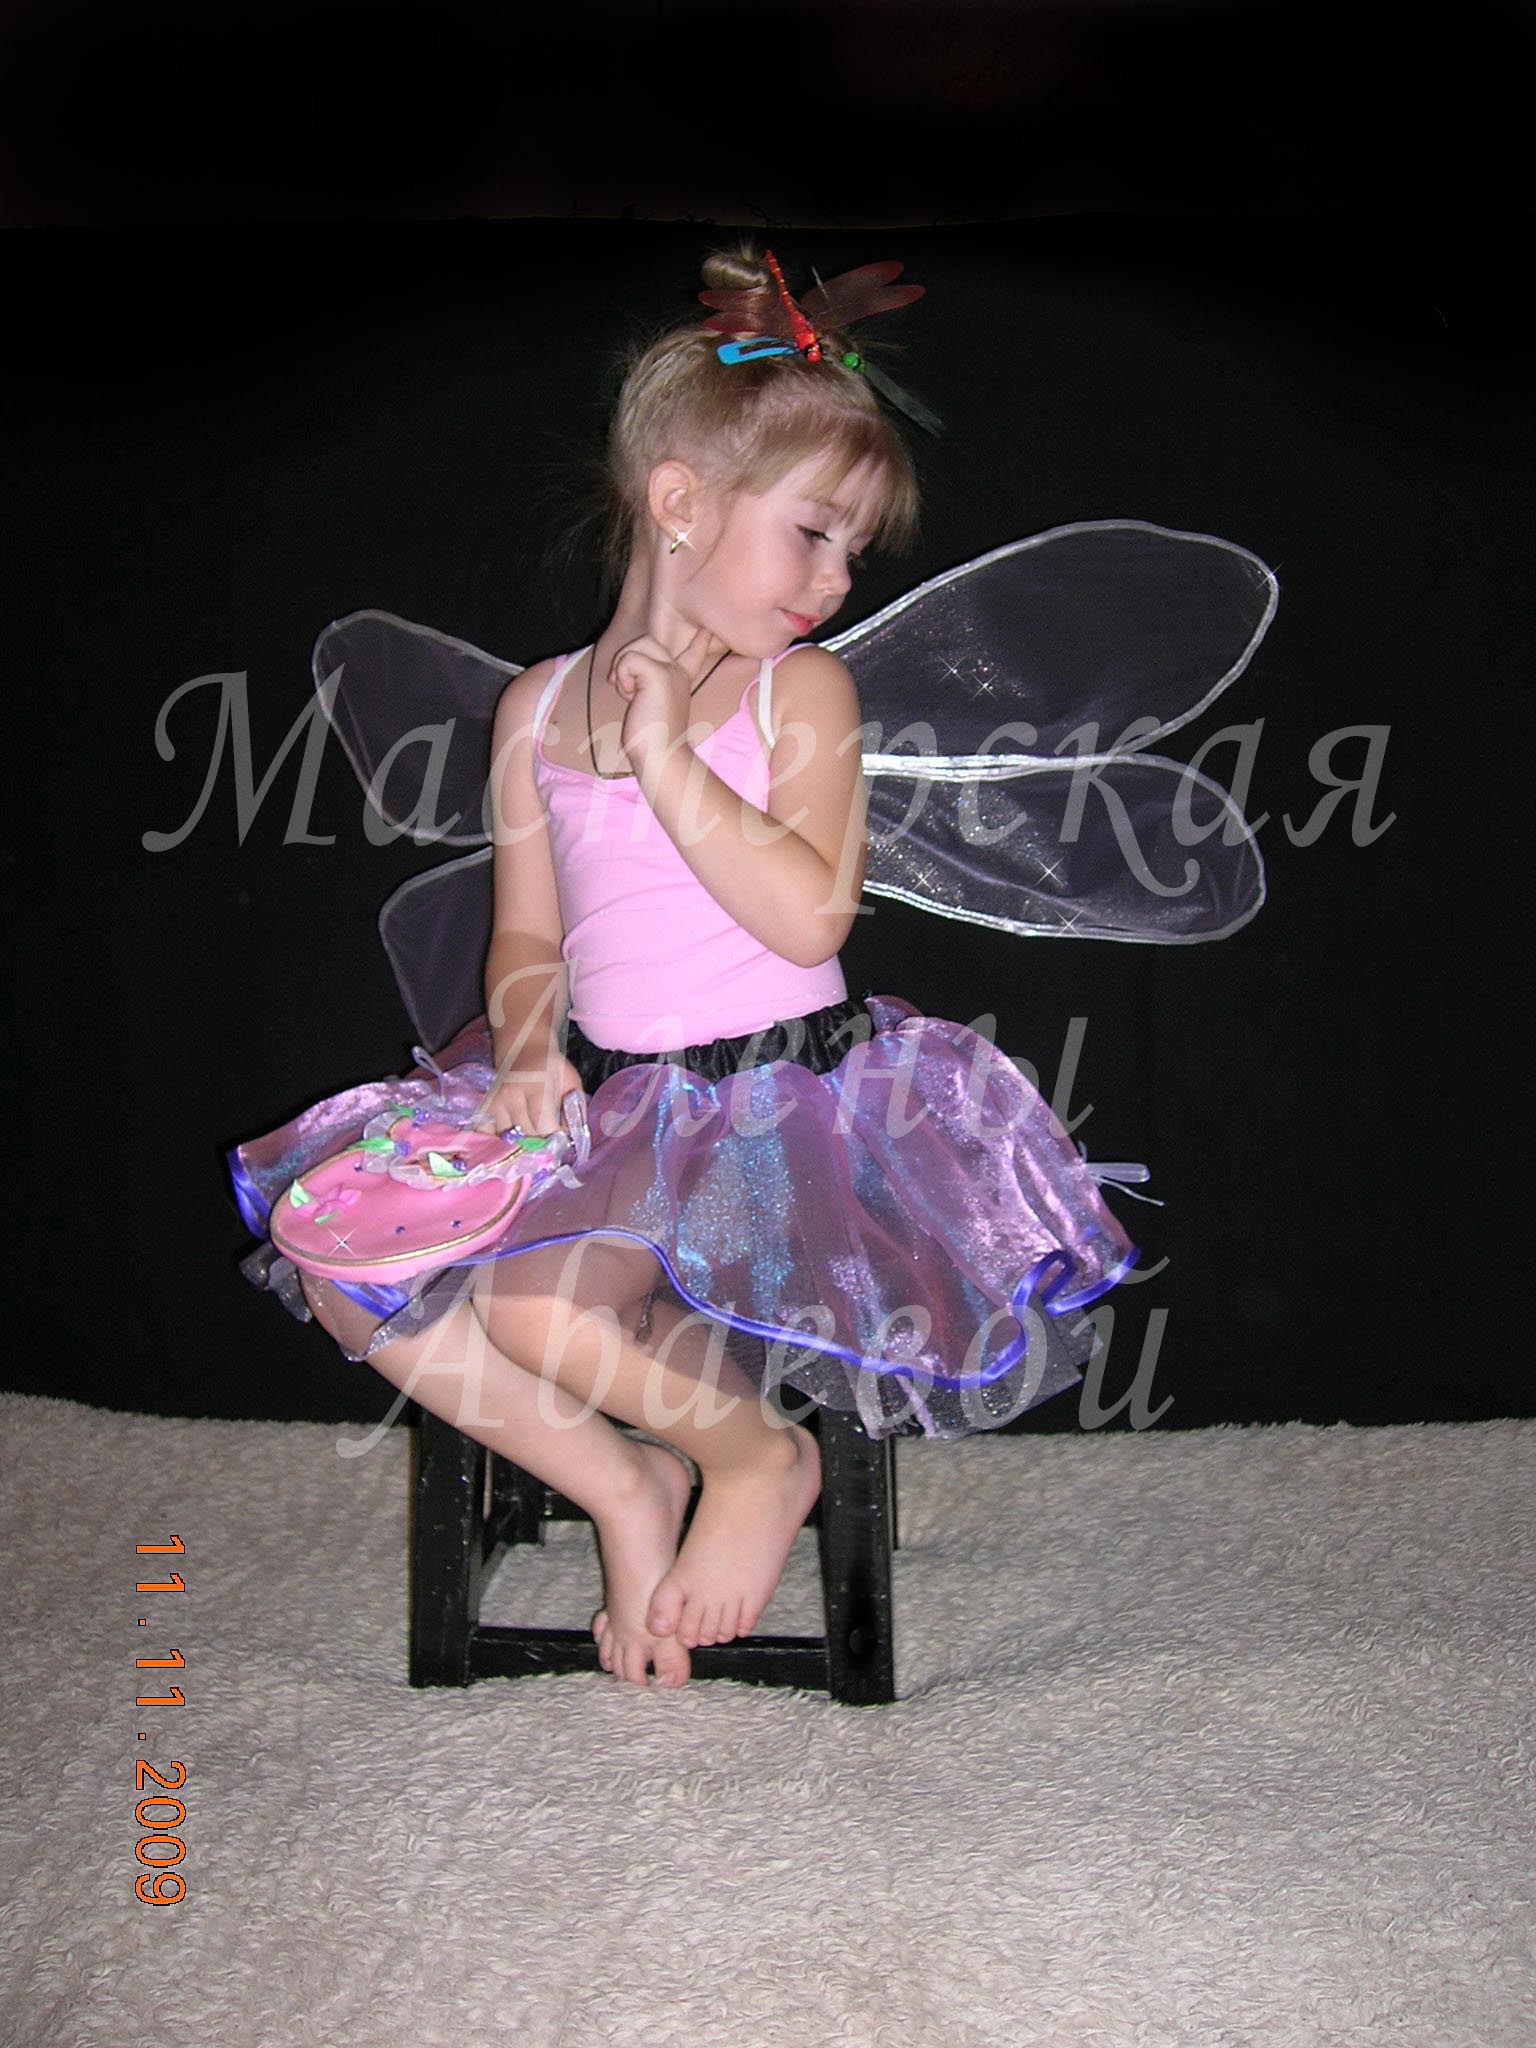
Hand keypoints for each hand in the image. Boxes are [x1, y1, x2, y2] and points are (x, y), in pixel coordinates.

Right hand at [470, 1050, 584, 1141]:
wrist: (524, 1051)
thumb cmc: (552, 1070)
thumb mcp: (571, 1084)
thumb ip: (574, 1111)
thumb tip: (568, 1139)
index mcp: (537, 1087)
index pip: (543, 1125)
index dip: (554, 1138)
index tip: (561, 1139)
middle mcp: (512, 1095)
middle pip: (526, 1136)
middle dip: (540, 1143)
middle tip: (548, 1139)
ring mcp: (495, 1102)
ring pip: (508, 1140)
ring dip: (521, 1144)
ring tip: (531, 1136)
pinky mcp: (484, 1108)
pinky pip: (488, 1135)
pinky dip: (498, 1141)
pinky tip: (511, 1136)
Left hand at [610, 622, 720, 774]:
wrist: (660, 755)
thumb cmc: (651, 739)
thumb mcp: (649, 705)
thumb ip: (643, 686)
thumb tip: (619, 675)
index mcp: (681, 679)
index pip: (694, 653)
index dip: (700, 641)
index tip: (708, 631)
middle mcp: (678, 672)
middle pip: (648, 640)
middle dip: (626, 657)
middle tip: (625, 687)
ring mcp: (671, 671)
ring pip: (638, 644)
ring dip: (623, 667)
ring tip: (629, 692)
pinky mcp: (658, 674)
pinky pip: (629, 659)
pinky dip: (622, 677)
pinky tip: (631, 697)